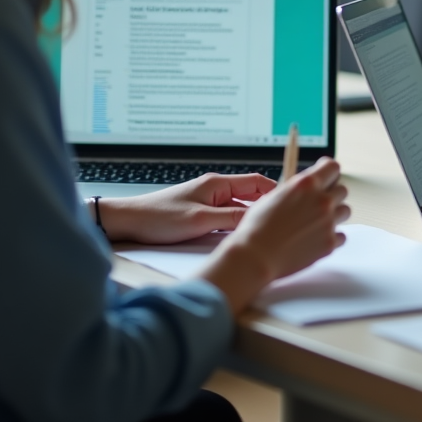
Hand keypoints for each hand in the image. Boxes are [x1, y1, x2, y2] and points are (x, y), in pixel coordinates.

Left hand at [99, 173, 276, 244]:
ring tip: (268, 233)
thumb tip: (259, 221)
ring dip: (251, 219)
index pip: (257, 182)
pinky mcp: (201, 215)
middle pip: (251, 196)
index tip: (292, 205)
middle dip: (268, 208)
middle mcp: (215, 190)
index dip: (277, 192)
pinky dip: (237, 226)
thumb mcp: (201, 220)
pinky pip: (227, 218)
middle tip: (285, 223)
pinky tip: (242, 239)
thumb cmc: (159, 217)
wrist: (128, 222)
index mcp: (218, 184)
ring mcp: (208, 202)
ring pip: (240, 209)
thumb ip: (231, 220)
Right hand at [201, 157, 350, 313]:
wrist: (256, 256)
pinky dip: (332, 236)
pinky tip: (317, 238)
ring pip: (345, 211)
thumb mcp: (274, 196)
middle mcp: (321, 201)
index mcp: (306, 184)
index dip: (329, 172)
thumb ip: (296, 189)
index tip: (326, 176)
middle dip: (332, 194)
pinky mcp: (330, 243)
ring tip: (317, 222)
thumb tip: (306, 189)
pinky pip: (342, 235)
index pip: (333, 168)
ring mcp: (328, 222)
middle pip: (342, 190)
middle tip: (318, 203)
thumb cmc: (258, 227)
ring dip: (334, 214)